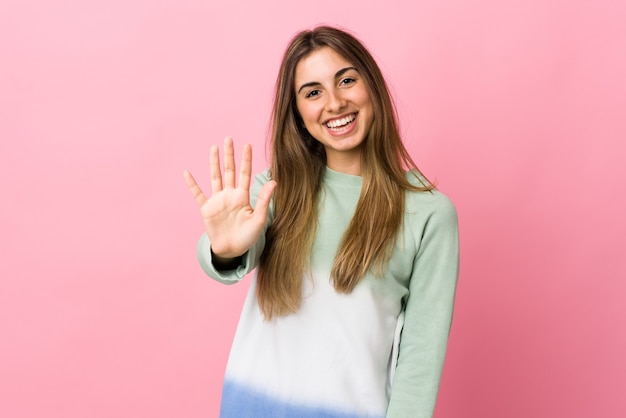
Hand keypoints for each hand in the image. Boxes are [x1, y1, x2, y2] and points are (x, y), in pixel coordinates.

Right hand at [184, 137, 275, 259]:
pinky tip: (187, 173)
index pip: (245, 174)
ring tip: (214, 148)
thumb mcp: (259, 219)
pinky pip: (198, 194)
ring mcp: (218, 201)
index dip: (246, 160)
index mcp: (243, 197)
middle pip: (229, 171)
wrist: (232, 251)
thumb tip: (274, 181)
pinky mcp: (207, 209)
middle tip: (229, 138)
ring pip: (215, 177)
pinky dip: (192, 184)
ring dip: (214, 163)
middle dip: (229, 155)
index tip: (247, 145)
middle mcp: (230, 195)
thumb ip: (264, 200)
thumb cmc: (248, 236)